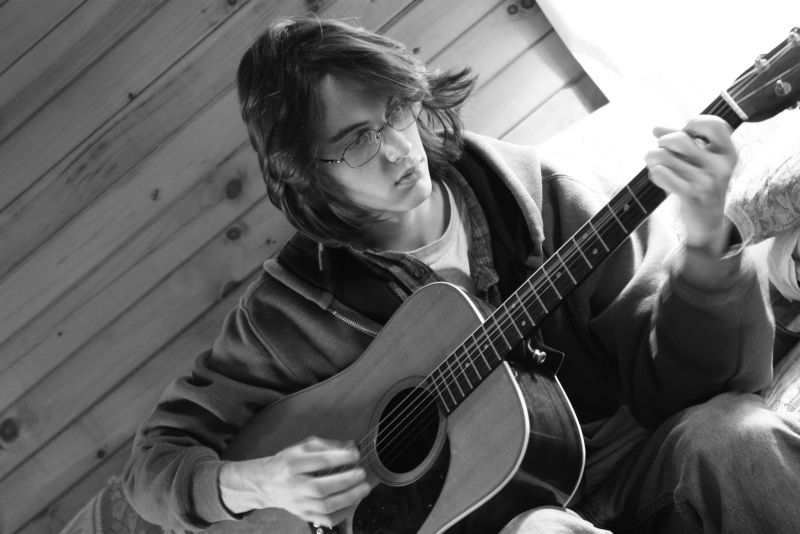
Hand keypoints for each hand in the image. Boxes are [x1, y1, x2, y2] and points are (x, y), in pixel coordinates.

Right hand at [219, 436, 371, 527]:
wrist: (267, 483)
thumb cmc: (289, 462)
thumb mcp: (304, 447)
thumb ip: (328, 445)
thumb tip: (352, 447)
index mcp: (292, 464)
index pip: (319, 461)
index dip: (340, 458)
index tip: (356, 455)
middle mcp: (294, 485)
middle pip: (321, 488)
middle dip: (346, 481)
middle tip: (362, 474)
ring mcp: (299, 504)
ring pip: (325, 506)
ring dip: (349, 498)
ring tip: (364, 488)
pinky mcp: (304, 516)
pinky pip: (327, 519)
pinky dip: (344, 512)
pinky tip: (354, 502)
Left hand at [645, 115, 737, 255]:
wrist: (707, 221)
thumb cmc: (701, 184)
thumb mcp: (699, 160)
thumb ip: (682, 141)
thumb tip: (656, 128)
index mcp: (728, 153)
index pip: (713, 123)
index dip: (693, 123)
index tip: (686, 132)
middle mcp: (721, 166)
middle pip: (680, 138)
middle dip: (664, 142)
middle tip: (662, 150)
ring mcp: (707, 181)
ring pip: (663, 155)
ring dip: (653, 157)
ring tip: (656, 163)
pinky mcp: (691, 195)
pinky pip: (660, 173)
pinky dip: (654, 173)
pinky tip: (659, 175)